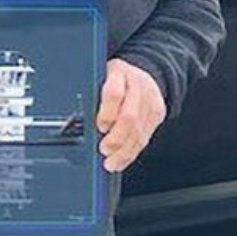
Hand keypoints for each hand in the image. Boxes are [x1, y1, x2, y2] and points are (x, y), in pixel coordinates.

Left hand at [96, 57, 166, 172]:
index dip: (107, 113)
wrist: (144, 72)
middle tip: (104, 150)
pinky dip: (132, 151)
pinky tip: (122, 160)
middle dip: (116, 138)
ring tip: (111, 163)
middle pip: (129, 116)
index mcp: (117, 72)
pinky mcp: (157, 113)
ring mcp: (150, 99)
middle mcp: (137, 85)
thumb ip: (92, 93)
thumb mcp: (100, 76)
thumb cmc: (114, 78)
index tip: (100, 127)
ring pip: (139, 130)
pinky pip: (146, 136)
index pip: (114, 93)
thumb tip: (78, 122)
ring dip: (124, 151)